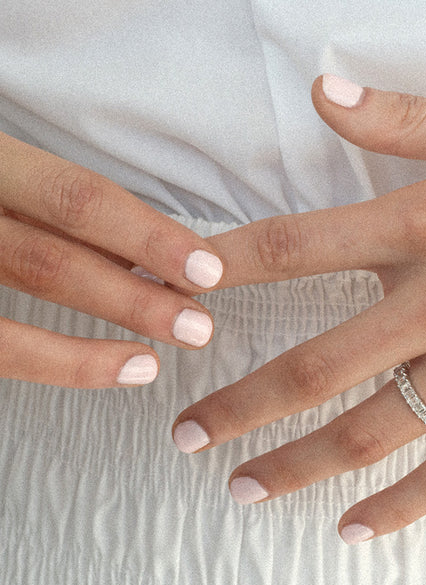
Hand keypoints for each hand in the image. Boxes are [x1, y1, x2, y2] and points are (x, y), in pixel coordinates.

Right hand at [0, 132, 221, 386]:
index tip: (206, 269)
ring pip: (14, 303)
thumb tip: (135, 244)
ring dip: (89, 345)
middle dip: (133, 295)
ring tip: (152, 362)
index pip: (73, 197)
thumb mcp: (4, 173)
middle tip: (198, 325)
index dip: (146, 235)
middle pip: (48, 255)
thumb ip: (40, 196)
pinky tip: (106, 370)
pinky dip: (51, 364)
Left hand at [173, 75, 425, 542]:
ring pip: (374, 431)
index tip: (184, 296)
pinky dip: (401, 507)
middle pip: (319, 364)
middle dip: (242, 403)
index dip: (231, 266)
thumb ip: (406, 118)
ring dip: (299, 464)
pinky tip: (353, 530)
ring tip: (242, 488)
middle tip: (185, 433)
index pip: (300, 246)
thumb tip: (324, 90)